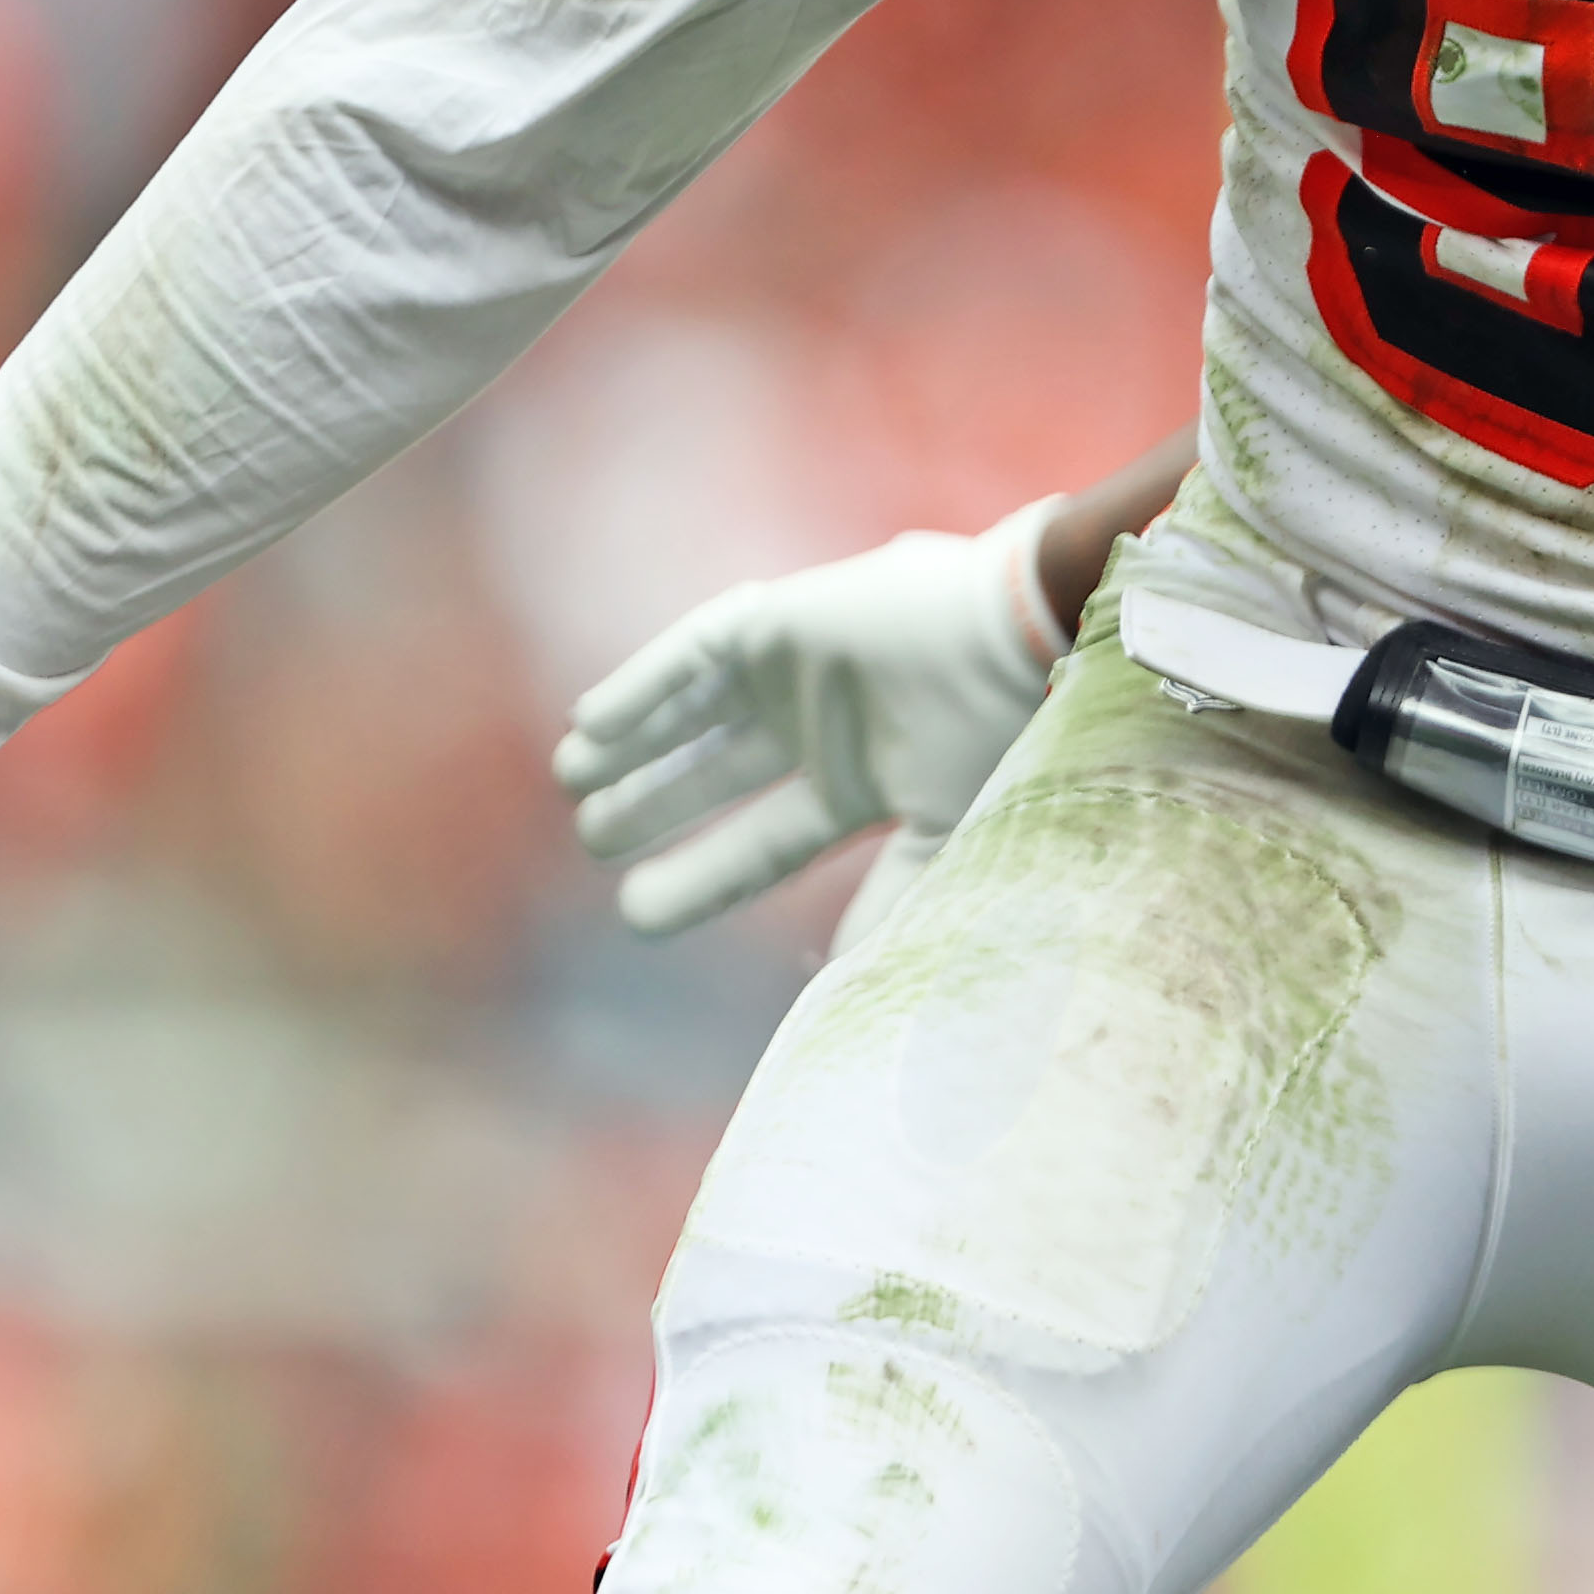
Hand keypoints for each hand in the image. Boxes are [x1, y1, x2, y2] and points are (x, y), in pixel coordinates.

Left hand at [557, 504, 1061, 945]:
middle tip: (593, 838)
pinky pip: (690, 655)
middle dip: (654, 808)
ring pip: (693, 714)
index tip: (636, 916)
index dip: (701, 878)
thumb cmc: (995, 731)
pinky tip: (591, 722)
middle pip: (717, 777)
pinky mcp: (778, 619)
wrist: (1020, 632)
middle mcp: (822, 728)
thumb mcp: (946, 826)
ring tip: (573, 778)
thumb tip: (849, 975)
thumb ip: (894, 894)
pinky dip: (641, 687)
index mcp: (859, 783)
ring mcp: (797, 672)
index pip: (764, 844)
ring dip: (634, 746)